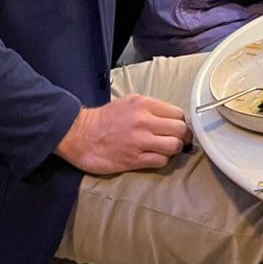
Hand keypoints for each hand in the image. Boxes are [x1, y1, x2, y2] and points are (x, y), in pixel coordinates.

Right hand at [55, 95, 191, 174]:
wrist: (80, 135)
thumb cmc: (106, 119)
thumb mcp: (130, 102)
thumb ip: (153, 109)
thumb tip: (174, 120)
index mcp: (144, 104)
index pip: (178, 114)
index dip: (181, 122)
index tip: (177, 128)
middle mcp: (143, 121)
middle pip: (180, 130)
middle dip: (183, 137)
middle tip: (179, 140)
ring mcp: (139, 141)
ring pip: (174, 146)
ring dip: (174, 150)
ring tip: (167, 149)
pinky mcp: (133, 159)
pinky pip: (161, 161)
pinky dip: (162, 160)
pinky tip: (154, 157)